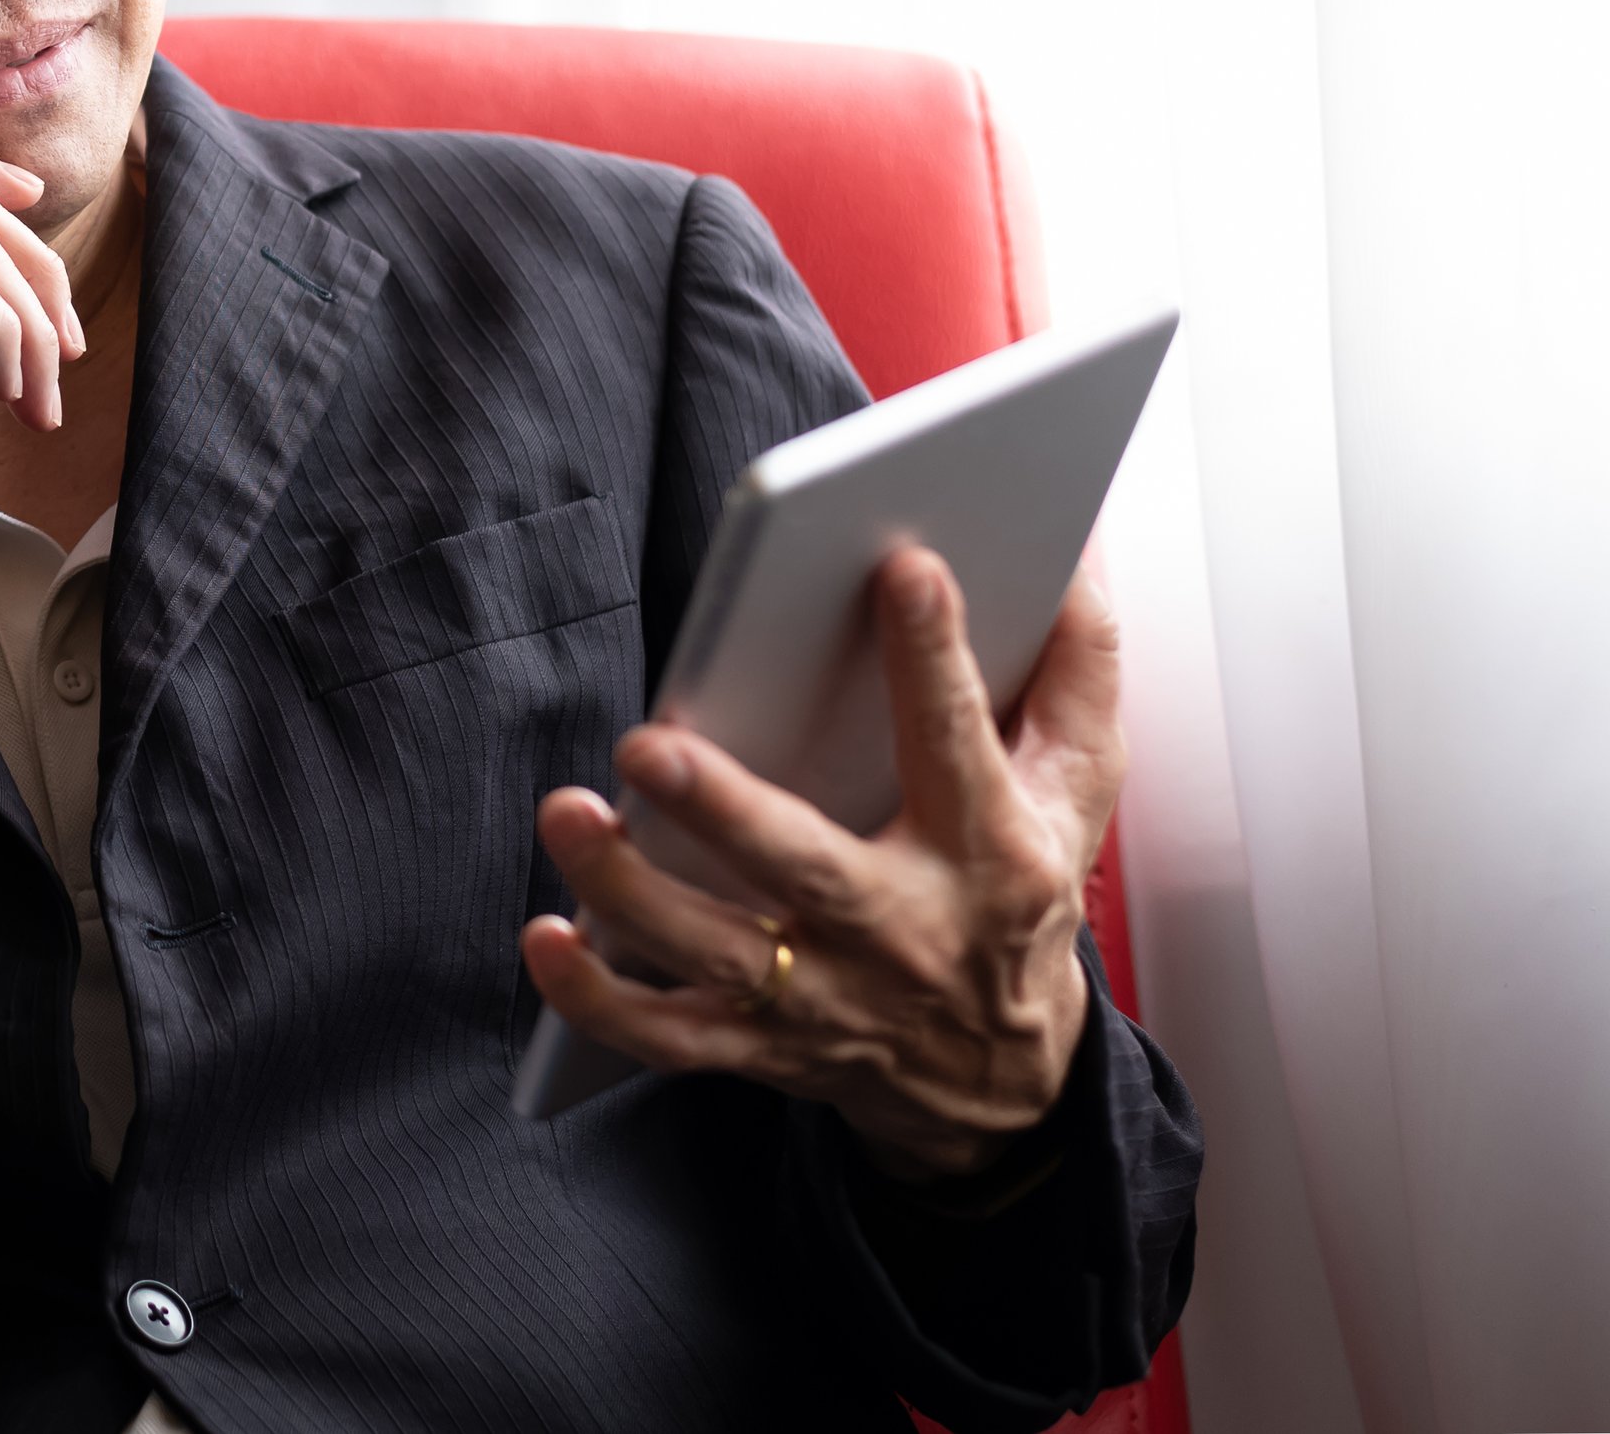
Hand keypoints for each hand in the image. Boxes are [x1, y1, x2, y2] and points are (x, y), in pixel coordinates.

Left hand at [518, 548, 1123, 1179]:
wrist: (1005, 1081)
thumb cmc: (1022, 895)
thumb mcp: (1080, 786)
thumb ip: (1079, 662)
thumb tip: (1073, 545)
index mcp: (989, 850)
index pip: (960, 743)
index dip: (935, 659)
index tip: (903, 569)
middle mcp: (902, 929)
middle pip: (807, 868)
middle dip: (724, 809)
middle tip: (648, 743)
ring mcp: (825, 996)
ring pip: (717, 954)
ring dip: (630, 892)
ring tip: (567, 812)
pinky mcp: (763, 1044)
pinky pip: (667, 1038)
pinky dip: (599, 1000)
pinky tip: (547, 938)